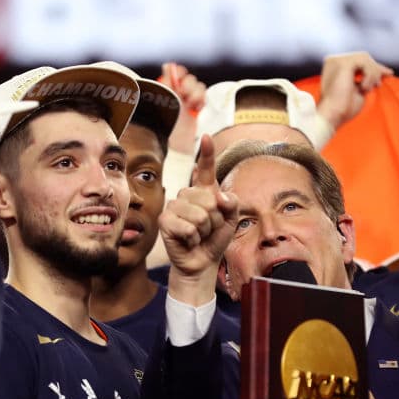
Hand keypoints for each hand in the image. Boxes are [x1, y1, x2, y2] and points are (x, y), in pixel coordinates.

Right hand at [160, 135, 237, 283]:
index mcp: (204, 191)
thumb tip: (220, 196)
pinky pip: (188, 227)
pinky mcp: (165, 220)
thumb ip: (232, 203)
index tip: (206, 137)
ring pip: (200, 215)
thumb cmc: (215, 239)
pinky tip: (189, 241)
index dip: (207, 153)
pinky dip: (194, 238)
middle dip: (216, 220)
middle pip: (210, 200)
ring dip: (205, 231)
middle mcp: (187, 194)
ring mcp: (174, 206)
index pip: (205, 169)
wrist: (202, 262)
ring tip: (199, 235)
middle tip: (209, 229)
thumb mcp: (232, 219)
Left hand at [161, 62, 206, 155]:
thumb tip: (167, 64)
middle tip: (185, 95)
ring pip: (199, 87)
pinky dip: (202, 100)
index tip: (179, 78)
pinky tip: (198, 107)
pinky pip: (204, 97)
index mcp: (167, 90)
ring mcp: (188, 102)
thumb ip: (166, 84)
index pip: (175, 73)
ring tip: (192, 104)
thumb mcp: (163, 103)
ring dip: (197, 93)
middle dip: (189, 85)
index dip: (179, 72)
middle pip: (189, 79)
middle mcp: (177, 94)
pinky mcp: (196, 110)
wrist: (174, 148)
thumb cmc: (164, 127)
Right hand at [317, 51, 392, 129]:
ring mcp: (337, 60)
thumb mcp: (357, 90)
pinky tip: (363, 88)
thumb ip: (364, 79)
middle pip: (363, 57)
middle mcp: (333, 61)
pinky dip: (369, 75)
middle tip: (380, 83)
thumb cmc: (343, 108)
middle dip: (376, 69)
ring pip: (365, 58)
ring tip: (367, 89)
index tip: (387, 74)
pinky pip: (365, 62)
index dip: (373, 67)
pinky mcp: (343, 63)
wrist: (332, 115)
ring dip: (372, 74)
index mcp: (334, 67)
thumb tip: (379, 73)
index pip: (358, 62)